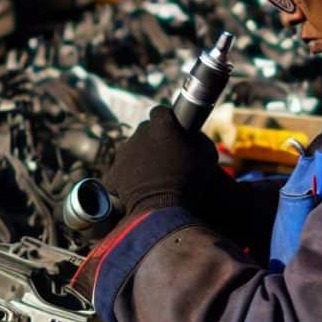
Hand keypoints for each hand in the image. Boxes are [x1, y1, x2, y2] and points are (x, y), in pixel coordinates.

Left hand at [104, 106, 220, 216]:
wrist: (166, 208)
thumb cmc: (192, 180)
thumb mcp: (208, 154)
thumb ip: (198, 138)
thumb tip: (193, 136)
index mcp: (162, 124)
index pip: (160, 113)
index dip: (167, 121)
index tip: (172, 132)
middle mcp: (139, 133)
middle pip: (144, 132)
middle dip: (153, 141)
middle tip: (166, 159)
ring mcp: (124, 153)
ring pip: (131, 151)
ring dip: (140, 160)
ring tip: (153, 178)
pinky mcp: (114, 173)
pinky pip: (120, 173)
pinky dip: (127, 180)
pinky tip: (138, 189)